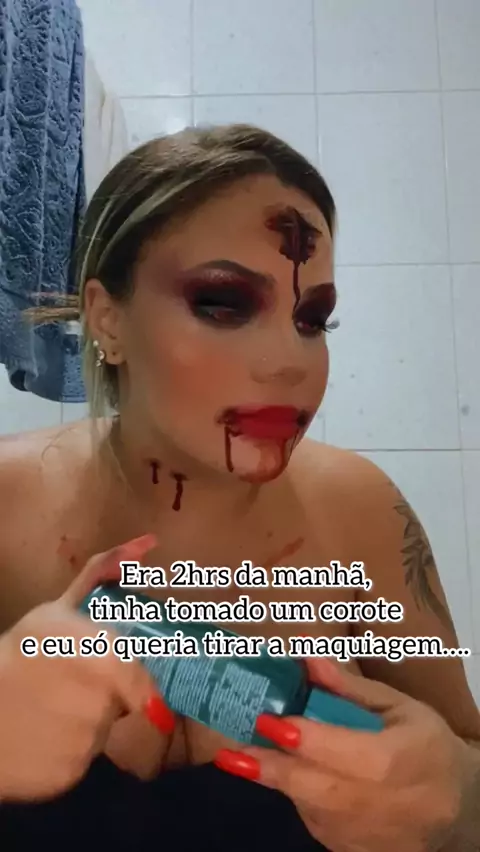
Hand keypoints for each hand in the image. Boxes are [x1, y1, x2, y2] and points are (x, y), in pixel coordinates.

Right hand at [0, 534, 174, 801]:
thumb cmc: (18, 652)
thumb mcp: (59, 607)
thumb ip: (106, 572)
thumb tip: (151, 542)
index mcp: (107, 655)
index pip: (144, 677)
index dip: (128, 677)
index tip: (106, 676)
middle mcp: (106, 700)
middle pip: (125, 702)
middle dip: (104, 694)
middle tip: (70, 687)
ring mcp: (89, 741)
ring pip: (103, 732)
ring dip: (86, 721)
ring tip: (52, 709)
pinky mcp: (70, 774)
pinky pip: (82, 762)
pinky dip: (67, 752)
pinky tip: (42, 736)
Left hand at [214, 658, 471, 851]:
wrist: (458, 810)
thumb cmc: (426, 746)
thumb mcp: (399, 708)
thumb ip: (350, 688)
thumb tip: (307, 657)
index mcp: (392, 759)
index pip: (341, 750)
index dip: (303, 738)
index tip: (268, 720)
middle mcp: (376, 803)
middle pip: (315, 787)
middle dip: (270, 768)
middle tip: (231, 752)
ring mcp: (361, 834)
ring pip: (308, 806)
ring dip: (279, 780)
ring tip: (245, 754)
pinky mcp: (349, 850)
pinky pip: (314, 820)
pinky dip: (300, 796)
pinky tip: (297, 774)